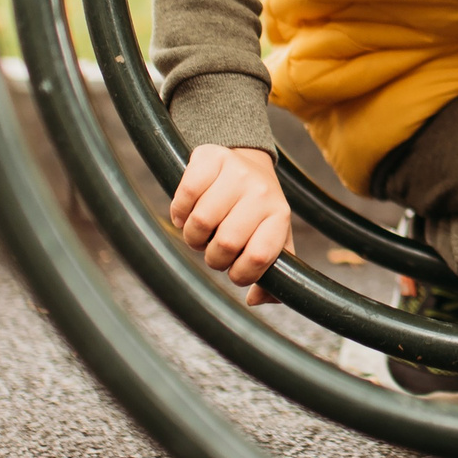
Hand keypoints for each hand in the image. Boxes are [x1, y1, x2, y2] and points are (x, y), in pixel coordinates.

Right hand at [167, 144, 292, 305]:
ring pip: (199, 223)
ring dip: (193, 237)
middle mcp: (261, 192)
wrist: (245, 159)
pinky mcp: (209, 158)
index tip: (234, 270)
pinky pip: (183, 198)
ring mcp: (236, 172)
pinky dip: (178, 213)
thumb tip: (255, 299)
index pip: (259, 257)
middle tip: (213, 247)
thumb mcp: (272, 237)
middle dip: (212, 257)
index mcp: (279, 215)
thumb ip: (272, 273)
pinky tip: (188, 212)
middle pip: (225, 244)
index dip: (240, 274)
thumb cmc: (256, 209)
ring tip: (201, 230)